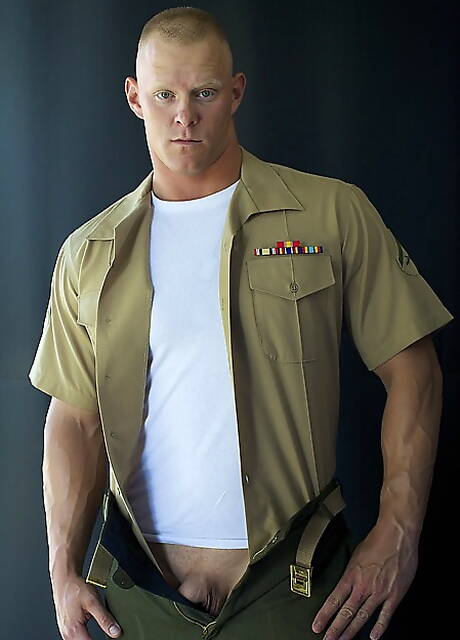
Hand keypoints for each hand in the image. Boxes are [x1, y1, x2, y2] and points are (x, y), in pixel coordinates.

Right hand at [51, 572, 121, 638]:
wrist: (65, 580)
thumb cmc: (75, 588)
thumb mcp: (93, 601)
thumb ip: (104, 618)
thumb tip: (115, 632)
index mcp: (73, 630)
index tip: (112, 639)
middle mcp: (67, 634)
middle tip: (110, 633)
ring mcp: (66, 632)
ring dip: (91, 639)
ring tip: (104, 631)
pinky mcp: (67, 627)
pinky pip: (78, 638)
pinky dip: (86, 636)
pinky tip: (91, 632)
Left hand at [311, 522, 418, 639]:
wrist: (396, 535)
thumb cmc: (376, 540)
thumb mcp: (356, 554)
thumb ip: (352, 571)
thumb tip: (347, 582)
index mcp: (351, 575)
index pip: (334, 600)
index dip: (324, 615)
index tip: (317, 626)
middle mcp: (363, 586)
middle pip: (345, 612)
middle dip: (335, 629)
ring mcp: (379, 592)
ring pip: (362, 617)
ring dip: (351, 631)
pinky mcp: (394, 595)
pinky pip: (385, 615)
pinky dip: (379, 627)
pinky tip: (372, 637)